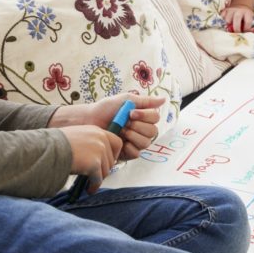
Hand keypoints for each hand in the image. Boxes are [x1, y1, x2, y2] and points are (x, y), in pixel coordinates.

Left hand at [49, 94, 163, 160]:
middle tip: (124, 123)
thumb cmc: (105, 109)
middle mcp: (141, 130)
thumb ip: (145, 101)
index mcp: (142, 117)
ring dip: (133, 136)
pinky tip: (121, 142)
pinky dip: (129, 147)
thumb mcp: (125, 100)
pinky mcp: (127, 153)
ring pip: (146, 143)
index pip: (155, 118)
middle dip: (138, 126)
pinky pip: (136, 154)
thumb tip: (164, 99)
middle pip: (153, 132)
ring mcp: (134, 142)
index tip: (131, 113)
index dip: (145, 116)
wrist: (89, 121)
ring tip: (121, 131)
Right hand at [60, 125, 122, 193]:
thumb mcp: (78, 136)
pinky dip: (94, 186)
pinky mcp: (94, 163)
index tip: (108, 162)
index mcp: (97, 130)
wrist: (48, 149)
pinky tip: (88, 189)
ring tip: (90, 183)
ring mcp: (99, 150)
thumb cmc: (57, 144)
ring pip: (105, 171)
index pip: (117, 142)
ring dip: (98, 179)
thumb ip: (90, 142)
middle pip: (111, 160)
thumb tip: (97, 157)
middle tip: (96, 175)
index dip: (114, 155)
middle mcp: (101, 139)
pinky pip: (98, 179)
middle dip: (104, 169)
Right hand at [221, 4, 253, 32]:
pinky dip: (224, 20)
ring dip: (229, 25)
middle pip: (236, 21)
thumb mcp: (251, 18)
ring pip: (227, 20)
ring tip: (231, 26)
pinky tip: (227, 21)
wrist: (241, 4)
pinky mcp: (225, 10)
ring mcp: (231, 10)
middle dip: (236, 29)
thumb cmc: (246, 14)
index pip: (248, 22)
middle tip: (236, 32)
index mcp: (247, 12)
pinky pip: (222, 17)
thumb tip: (252, 32)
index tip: (245, 30)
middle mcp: (239, 10)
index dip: (246, 28)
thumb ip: (251, 25)